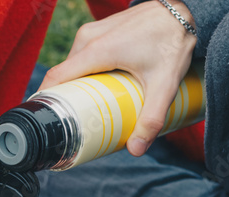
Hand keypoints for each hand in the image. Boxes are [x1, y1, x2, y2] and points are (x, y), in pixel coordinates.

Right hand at [39, 1, 196, 155]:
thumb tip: (136, 150)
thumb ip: (151, 118)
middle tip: (72, 124)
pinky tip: (94, 90)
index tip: (44, 121)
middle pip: (63, 76)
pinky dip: (83, 75)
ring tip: (84, 111)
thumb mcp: (164, 85)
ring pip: (72, 67)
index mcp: (95, 51)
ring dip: (74, 88)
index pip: (55, 78)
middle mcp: (87, 39)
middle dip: (64, 101)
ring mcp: (92, 32)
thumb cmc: (172, 41)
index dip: (45, 101)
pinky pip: (81, 57)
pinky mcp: (99, 31)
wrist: (184, 10)